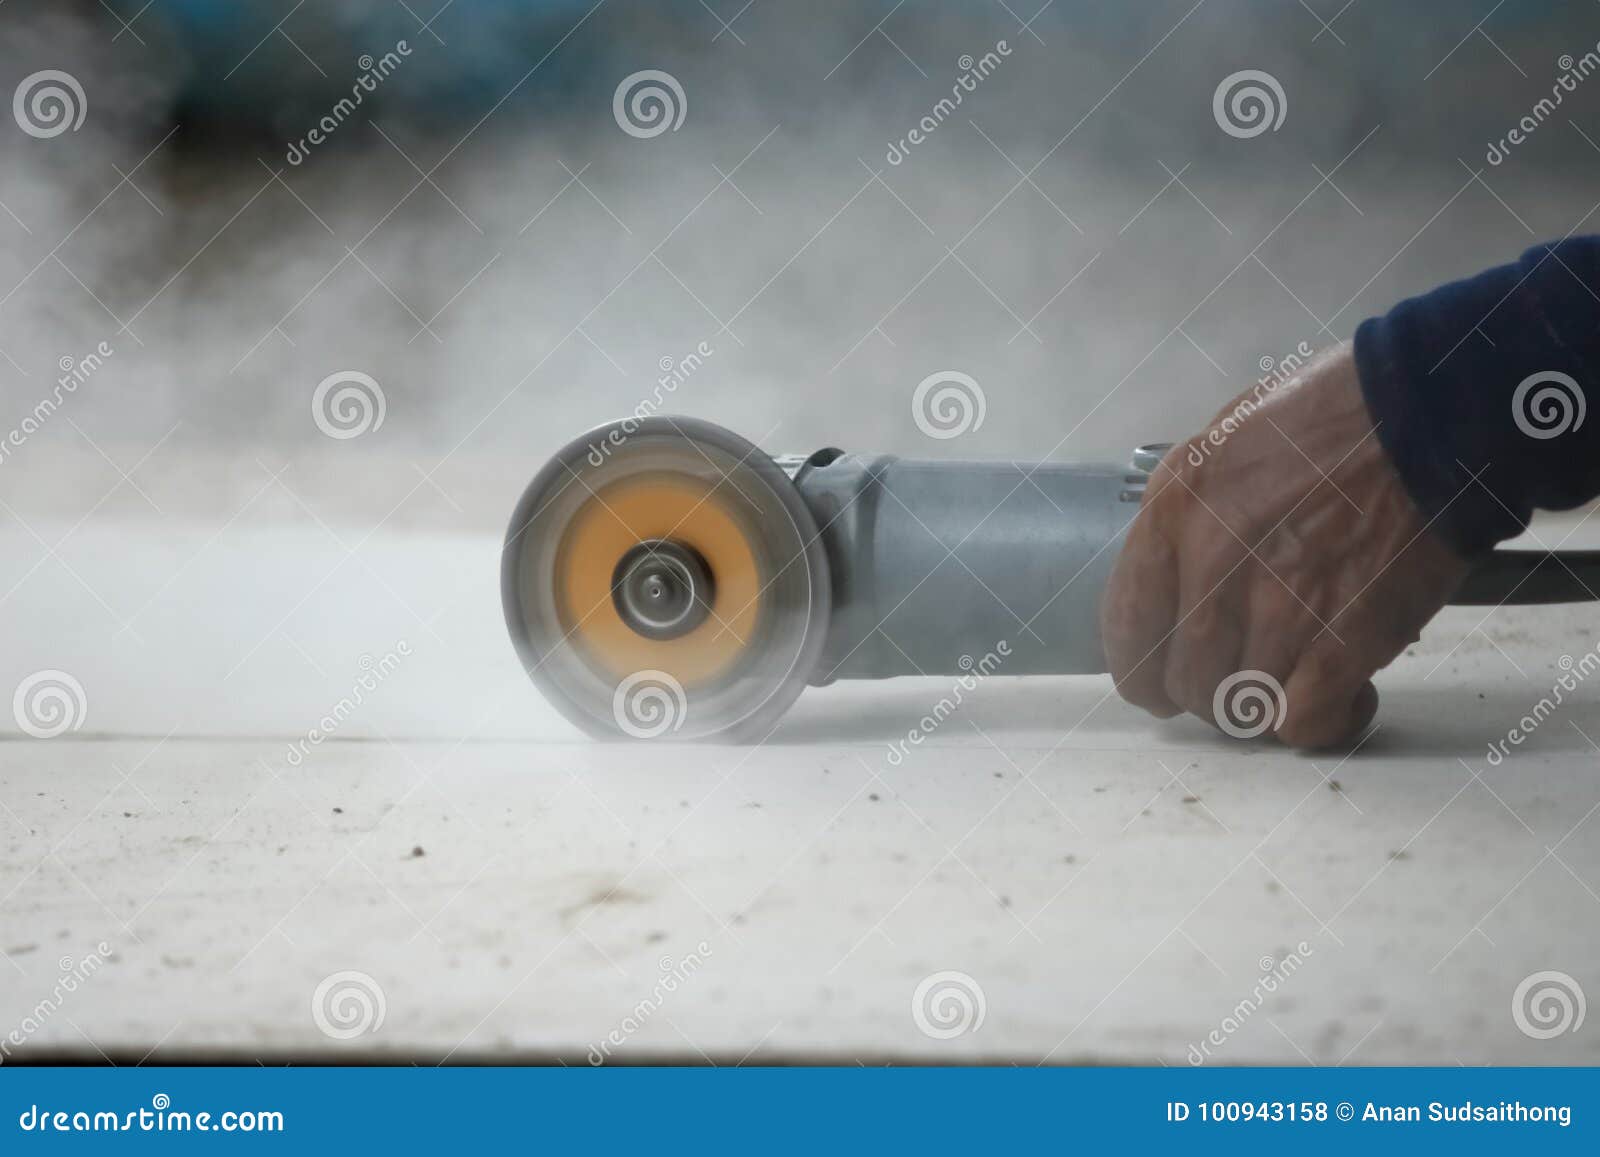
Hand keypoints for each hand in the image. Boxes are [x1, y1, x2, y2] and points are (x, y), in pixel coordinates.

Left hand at [1100, 341, 1469, 747]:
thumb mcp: (1219, 444)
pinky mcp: (1343, 641)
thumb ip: (1186, 517)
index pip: (1126, 632)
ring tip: (1296, 677)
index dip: (1143, 670)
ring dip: (1264, 705)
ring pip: (1238, 708)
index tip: (1163, 679)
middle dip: (1209, 691)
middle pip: (1184, 682)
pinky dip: (1319, 722)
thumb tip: (1174, 579)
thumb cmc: (1326, 418)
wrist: (1426, 417)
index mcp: (1174, 514)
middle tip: (1245, 674)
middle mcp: (1212, 567)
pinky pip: (1302, 723)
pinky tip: (1341, 697)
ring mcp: (1277, 609)